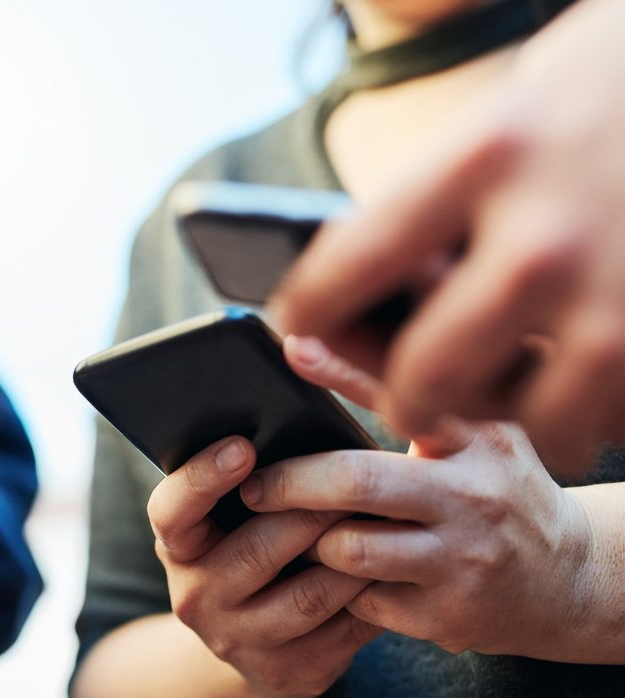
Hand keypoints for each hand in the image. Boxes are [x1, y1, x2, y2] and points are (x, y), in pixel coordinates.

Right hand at [146, 438, 380, 697]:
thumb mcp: (230, 516)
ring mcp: (238, 640)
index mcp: (177, 546)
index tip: (243, 446)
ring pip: (307, 596)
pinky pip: (340, 632)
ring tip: (387, 521)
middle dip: (311, 512)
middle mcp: (195, 596)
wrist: (254, 639)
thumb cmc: (252, 545)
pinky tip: (395, 569)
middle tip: (357, 478)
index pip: (172, 511)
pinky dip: (371, 597)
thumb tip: (299, 419)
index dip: (203, 479)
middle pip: (255, 551)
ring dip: (352, 557)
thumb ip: (250, 479)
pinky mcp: (286, 672)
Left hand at [239, 335, 589, 658]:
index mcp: (477, 440)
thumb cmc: (503, 494)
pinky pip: (360, 600)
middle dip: (289, 483)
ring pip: (347, 549)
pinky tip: (343, 580)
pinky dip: (339, 592)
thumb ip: (419, 402)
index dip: (341, 371)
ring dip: (312, 543)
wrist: (573, 581)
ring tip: (303, 535)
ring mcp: (461, 561)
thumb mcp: (478, 436)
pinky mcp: (446, 616)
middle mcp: (472, 496)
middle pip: (356, 482)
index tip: (290, 350)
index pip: (401, 397)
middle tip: (254, 487)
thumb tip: (331, 350)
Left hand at [271, 0, 624, 470]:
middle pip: (425, 374)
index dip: (308, 312)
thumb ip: (439, 201)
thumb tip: (361, 279)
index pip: (350, 265)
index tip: (295, 327)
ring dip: (505, 415)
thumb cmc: (609, 88)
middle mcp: (544, 239)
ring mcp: (613, 297)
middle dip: (403, 399)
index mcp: (483, 162)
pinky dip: (587, 411)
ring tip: (503, 391)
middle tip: (406, 400)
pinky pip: (606, 418)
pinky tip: (578, 372)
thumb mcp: (505, 118)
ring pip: (520, 417)